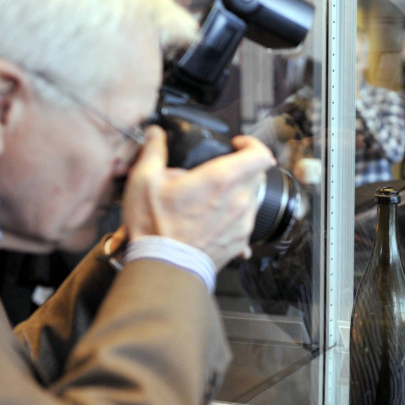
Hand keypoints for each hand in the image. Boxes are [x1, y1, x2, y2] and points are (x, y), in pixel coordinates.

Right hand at [122, 126, 274, 269]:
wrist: (164, 269)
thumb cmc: (155, 228)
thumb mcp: (144, 180)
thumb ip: (154, 151)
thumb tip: (155, 134)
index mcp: (221, 179)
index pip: (260, 153)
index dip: (252, 144)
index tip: (237, 145)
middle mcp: (239, 200)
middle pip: (257, 174)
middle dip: (242, 167)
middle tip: (220, 169)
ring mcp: (242, 223)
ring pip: (253, 197)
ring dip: (239, 191)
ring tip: (213, 197)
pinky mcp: (240, 242)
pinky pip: (246, 221)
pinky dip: (235, 216)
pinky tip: (214, 219)